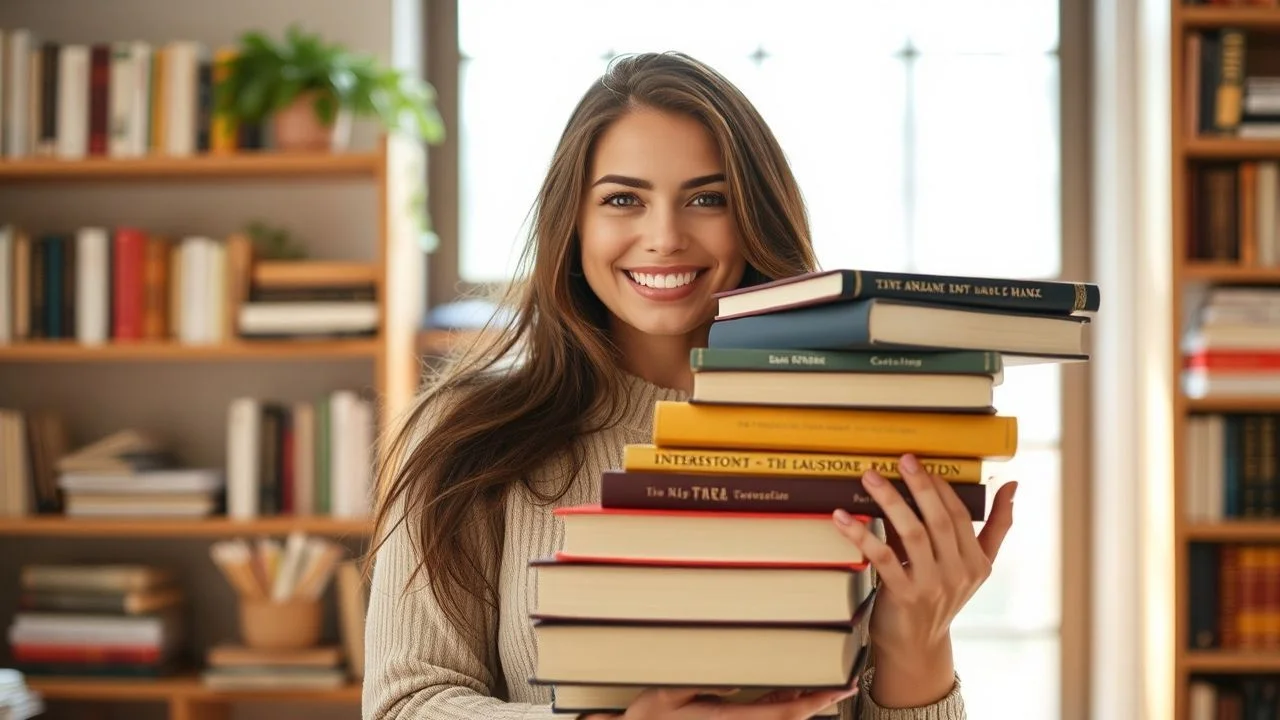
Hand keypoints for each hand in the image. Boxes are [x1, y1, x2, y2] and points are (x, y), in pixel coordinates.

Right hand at [582, 684, 857, 718]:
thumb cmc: (646, 717)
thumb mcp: (667, 694)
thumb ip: (699, 686)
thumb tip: (736, 681)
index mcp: (727, 719)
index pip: (781, 714)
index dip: (813, 703)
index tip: (836, 690)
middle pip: (789, 719)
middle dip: (820, 703)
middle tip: (846, 685)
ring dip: (805, 705)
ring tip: (829, 686)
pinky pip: (764, 718)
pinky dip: (783, 706)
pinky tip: (791, 693)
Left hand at [831, 453, 1015, 707]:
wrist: (918, 646)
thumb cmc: (943, 597)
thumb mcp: (976, 567)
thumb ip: (995, 527)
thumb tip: (1012, 485)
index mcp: (976, 562)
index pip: (960, 515)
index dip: (940, 488)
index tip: (920, 463)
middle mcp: (958, 573)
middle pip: (939, 520)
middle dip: (920, 486)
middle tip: (902, 459)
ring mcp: (932, 585)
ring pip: (912, 533)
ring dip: (890, 501)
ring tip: (870, 477)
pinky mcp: (903, 596)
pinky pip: (882, 557)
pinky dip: (862, 535)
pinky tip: (843, 518)